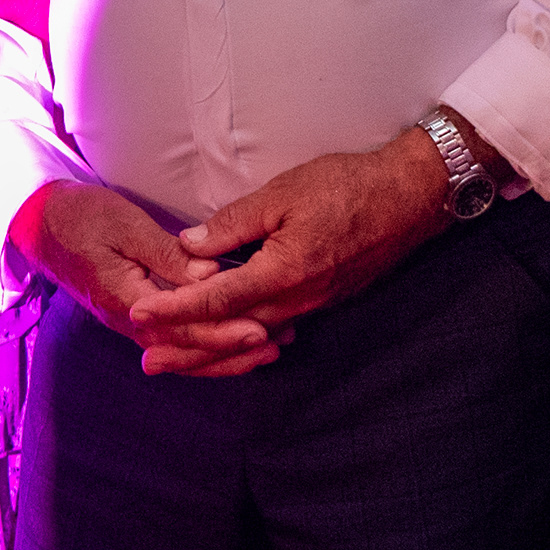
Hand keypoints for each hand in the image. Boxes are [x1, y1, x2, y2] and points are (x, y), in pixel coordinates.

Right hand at [12, 179, 273, 377]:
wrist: (40, 224)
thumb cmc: (82, 217)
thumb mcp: (125, 226)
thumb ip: (166, 254)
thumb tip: (207, 277)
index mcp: (125, 299)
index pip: (181, 326)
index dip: (222, 330)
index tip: (259, 328)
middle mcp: (127, 320)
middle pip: (186, 348)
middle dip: (232, 350)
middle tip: (276, 345)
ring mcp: (128, 321)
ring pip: (182, 350)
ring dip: (223, 355)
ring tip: (266, 350)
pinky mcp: (134, 314)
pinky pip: (173, 340)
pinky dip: (205, 346)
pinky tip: (232, 343)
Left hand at [139, 130, 455, 355]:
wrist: (410, 198)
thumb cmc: (347, 186)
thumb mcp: (282, 193)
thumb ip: (233, 224)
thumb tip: (189, 246)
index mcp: (282, 272)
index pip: (216, 299)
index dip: (174, 309)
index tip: (139, 315)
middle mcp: (297, 299)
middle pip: (230, 333)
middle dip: (187, 350)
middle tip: (148, 363)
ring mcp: (313, 304)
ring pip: (253, 336)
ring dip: (214, 349)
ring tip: (179, 358)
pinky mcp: (324, 300)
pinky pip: (276, 327)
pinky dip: (245, 338)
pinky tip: (229, 337)